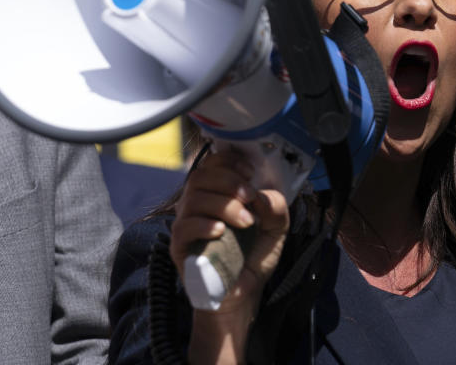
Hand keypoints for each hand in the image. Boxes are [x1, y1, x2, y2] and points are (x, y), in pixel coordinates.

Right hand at [170, 148, 289, 315]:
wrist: (243, 293)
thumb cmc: (253, 256)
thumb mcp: (276, 227)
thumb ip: (276, 206)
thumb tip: (261, 195)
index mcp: (217, 193)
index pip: (212, 164)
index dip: (229, 161)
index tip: (249, 172)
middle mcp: (197, 204)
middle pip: (200, 177)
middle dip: (229, 181)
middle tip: (250, 197)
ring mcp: (186, 225)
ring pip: (193, 199)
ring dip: (224, 205)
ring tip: (246, 222)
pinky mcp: (179, 247)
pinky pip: (183, 227)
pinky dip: (204, 225)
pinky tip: (222, 231)